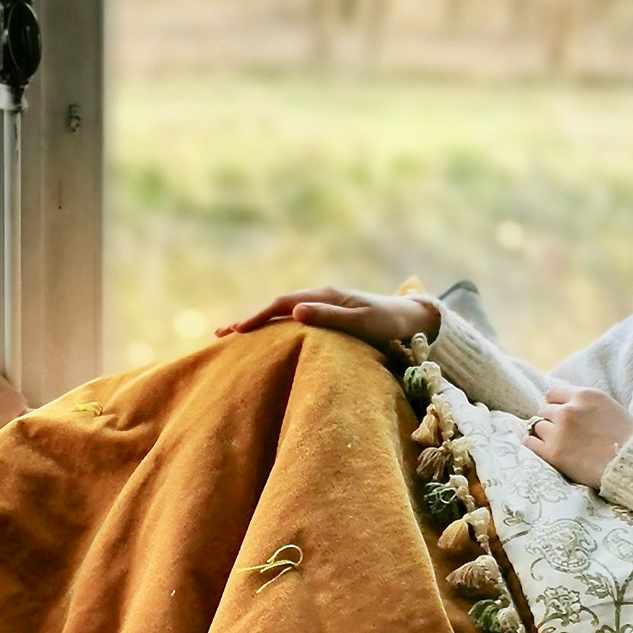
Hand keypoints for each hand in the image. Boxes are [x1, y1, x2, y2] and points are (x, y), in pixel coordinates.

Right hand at [215, 285, 439, 352]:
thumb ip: (329, 317)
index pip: (282, 304)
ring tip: (235, 335)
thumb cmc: (389, 323)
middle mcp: (321, 296)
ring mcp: (325, 304)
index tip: (237, 331)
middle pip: (277, 306)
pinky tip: (268, 335)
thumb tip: (294, 312)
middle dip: (250, 318)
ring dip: (260, 322)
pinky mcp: (330, 314)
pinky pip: (295, 318)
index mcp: (325, 296)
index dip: (258, 316)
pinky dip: (275, 326)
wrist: (411, 318)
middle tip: (221, 333)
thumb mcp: (361, 322)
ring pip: (284, 312)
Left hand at [520, 385, 632, 488]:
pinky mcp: (553, 453)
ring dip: (545, 434)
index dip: (556, 405)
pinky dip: (534, 445)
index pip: (553, 393)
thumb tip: (561, 403)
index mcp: (585, 395)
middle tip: (563, 434)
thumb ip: (584, 403)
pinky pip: (530, 443)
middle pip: (544, 410)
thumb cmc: (629, 439)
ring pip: (537, 426)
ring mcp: (559, 432)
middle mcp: (569, 410)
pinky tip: (544, 449)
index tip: (561, 415)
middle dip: (551, 420)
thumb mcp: (608, 408)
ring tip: (559, 444)